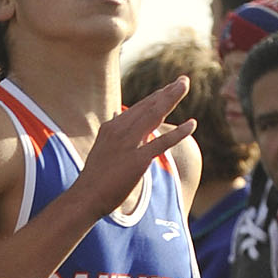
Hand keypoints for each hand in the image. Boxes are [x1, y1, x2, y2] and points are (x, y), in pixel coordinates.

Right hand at [70, 77, 195, 218]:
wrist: (85, 197)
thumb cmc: (94, 178)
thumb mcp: (102, 150)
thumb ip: (114, 136)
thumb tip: (118, 118)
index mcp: (111, 128)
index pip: (138, 108)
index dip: (155, 97)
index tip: (169, 88)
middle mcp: (119, 131)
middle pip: (148, 106)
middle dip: (167, 92)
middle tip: (183, 80)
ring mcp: (128, 145)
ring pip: (154, 115)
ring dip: (171, 99)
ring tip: (185, 85)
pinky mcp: (137, 160)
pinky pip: (161, 143)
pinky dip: (178, 133)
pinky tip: (192, 124)